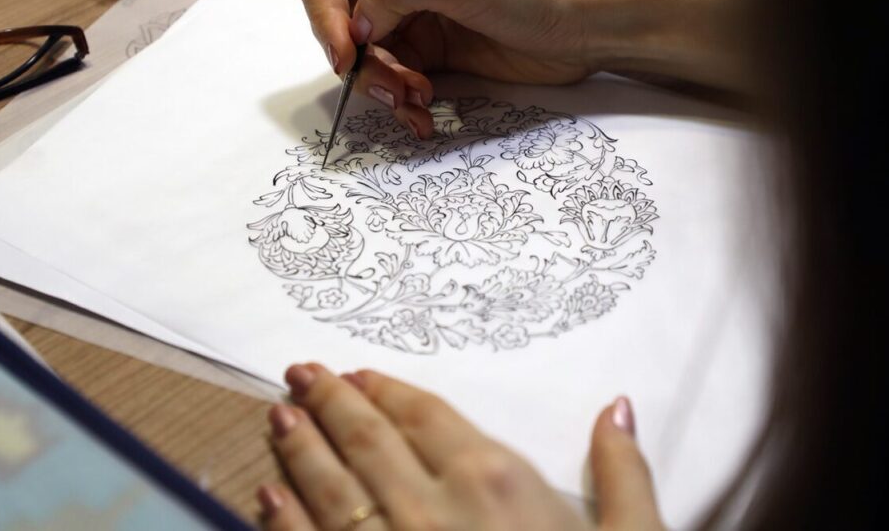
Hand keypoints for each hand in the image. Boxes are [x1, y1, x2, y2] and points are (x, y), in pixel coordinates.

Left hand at [257, 363, 664, 530]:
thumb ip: (623, 473)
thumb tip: (616, 407)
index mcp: (494, 482)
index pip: (426, 414)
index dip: (387, 389)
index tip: (358, 373)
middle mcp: (431, 507)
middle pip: (367, 438)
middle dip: (328, 400)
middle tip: (300, 374)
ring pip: (328, 486)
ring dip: (298, 447)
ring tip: (278, 416)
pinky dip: (283, 519)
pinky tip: (266, 495)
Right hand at [293, 0, 758, 138]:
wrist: (581, 31)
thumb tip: (355, 26)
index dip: (325, 16)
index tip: (349, 53)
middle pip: (341, 27)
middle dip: (363, 64)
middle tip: (395, 85)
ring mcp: (411, 22)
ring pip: (366, 64)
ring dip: (384, 89)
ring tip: (418, 100)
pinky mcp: (430, 59)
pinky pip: (394, 86)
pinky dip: (402, 105)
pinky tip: (424, 116)